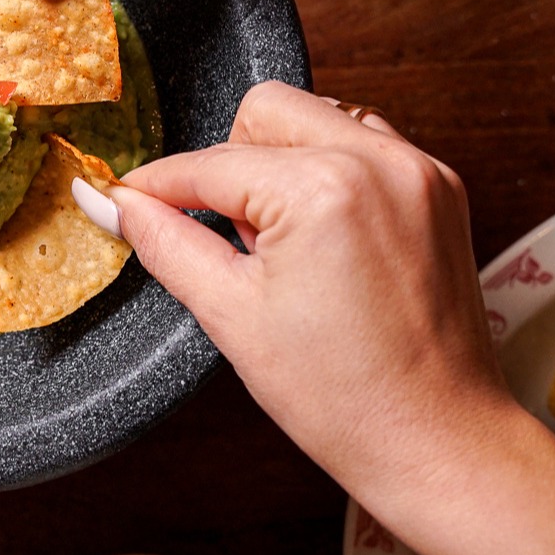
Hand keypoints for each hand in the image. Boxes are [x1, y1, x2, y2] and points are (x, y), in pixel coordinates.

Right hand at [90, 82, 511, 501]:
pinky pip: (366, 145)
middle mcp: (379, 162)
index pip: (210, 165)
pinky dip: (333, 173)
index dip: (156, 187)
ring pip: (318, 118)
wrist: (437, 442)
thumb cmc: (344, 398)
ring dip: (284, 162)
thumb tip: (112, 203)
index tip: (122, 199)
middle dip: (231, 165)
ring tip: (288, 244)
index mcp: (322, 189)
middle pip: (265, 112)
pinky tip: (327, 239)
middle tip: (236, 241)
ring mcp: (418, 171)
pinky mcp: (442, 189)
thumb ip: (164, 243)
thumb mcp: (231, 316)